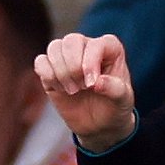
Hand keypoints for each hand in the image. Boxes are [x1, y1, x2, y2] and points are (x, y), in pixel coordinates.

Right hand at [36, 33, 136, 150]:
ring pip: (54, 47)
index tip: (92, 85)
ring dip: (61, 73)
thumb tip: (98, 82)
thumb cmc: (115, 106)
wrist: (100, 123)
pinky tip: (60, 89)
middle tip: (82, 88)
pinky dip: (48, 76)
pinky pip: (41, 61)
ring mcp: (68, 56)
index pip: (96, 44)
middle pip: (71, 41)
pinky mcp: (51, 68)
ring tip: (73, 91)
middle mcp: (87, 46)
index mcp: (110, 48)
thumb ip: (116, 89)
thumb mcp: (123, 100)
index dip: (90, 63)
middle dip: (73, 67)